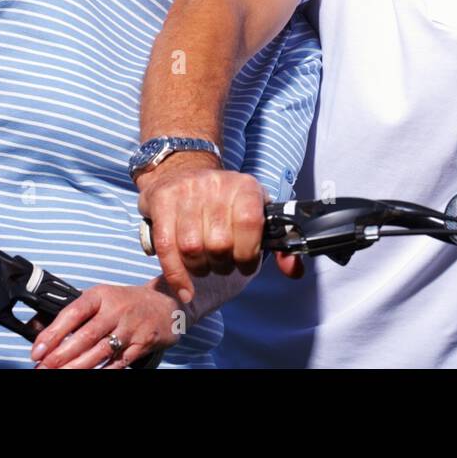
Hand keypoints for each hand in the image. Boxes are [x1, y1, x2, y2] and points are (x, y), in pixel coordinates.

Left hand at [30, 282, 182, 368]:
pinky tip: (87, 376)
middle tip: (43, 368)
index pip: (73, 313)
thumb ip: (73, 313)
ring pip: (100, 352)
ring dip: (77, 367)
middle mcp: (116, 310)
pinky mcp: (142, 344)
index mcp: (101, 295)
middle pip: (86, 336)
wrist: (165, 304)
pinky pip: (118, 363)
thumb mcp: (100, 298)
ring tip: (58, 375)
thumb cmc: (125, 303)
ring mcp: (131, 328)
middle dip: (61, 356)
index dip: (53, 333)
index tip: (37, 351)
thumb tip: (37, 328)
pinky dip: (102, 372)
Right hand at [137, 159, 302, 303]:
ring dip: (200, 269)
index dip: (249, 253)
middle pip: (219, 243)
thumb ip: (278, 243)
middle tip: (223, 265)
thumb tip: (294, 271)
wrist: (182, 169)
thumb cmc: (223, 201)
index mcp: (245, 187)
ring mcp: (186, 192)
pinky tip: (185, 288)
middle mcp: (216, 185)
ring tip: (205, 266)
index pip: (250, 223)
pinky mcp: (162, 201)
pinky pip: (166, 247)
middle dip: (223, 265)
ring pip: (192, 247)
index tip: (246, 265)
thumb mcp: (255, 211)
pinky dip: (176, 274)